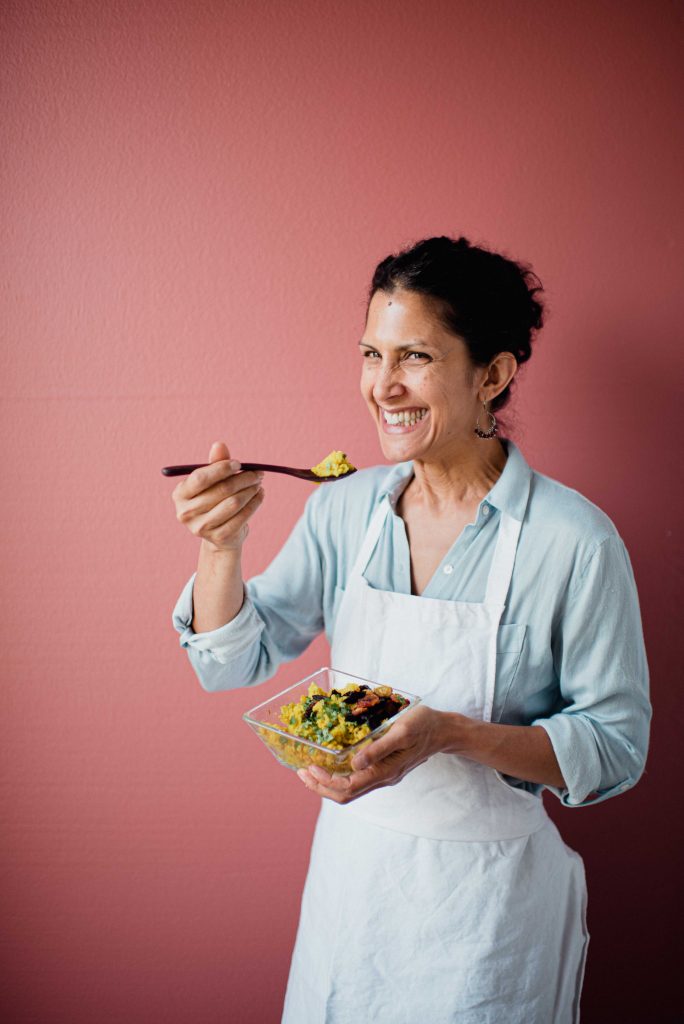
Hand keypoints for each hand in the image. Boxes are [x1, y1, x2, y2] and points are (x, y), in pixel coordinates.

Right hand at [172, 441, 264, 552]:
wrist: (219, 534)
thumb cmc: (214, 500)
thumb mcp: (212, 482)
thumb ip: (215, 464)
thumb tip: (219, 444)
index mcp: (180, 494)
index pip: (201, 477)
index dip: (221, 468)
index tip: (239, 464)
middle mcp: (186, 512)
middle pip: (221, 490)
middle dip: (243, 479)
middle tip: (257, 473)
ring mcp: (201, 528)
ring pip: (234, 503)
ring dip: (251, 490)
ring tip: (258, 483)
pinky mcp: (219, 537)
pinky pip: (242, 517)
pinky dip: (254, 503)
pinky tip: (259, 495)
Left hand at [296, 705, 449, 803]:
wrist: (443, 731)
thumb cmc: (422, 726)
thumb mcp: (400, 732)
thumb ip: (378, 749)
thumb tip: (353, 764)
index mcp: (385, 771)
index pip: (348, 787)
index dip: (325, 782)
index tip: (308, 768)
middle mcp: (383, 778)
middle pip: (346, 794)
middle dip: (321, 787)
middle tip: (301, 773)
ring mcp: (385, 775)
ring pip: (351, 789)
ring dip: (328, 783)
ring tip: (310, 771)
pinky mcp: (385, 768)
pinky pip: (358, 780)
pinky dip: (340, 776)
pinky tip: (332, 764)